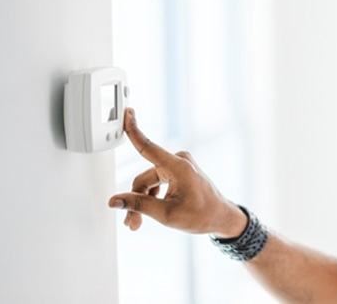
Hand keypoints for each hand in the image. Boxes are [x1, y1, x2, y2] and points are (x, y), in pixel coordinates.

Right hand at [108, 108, 246, 237]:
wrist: (220, 218)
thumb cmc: (202, 215)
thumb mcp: (166, 213)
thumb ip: (138, 205)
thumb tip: (116, 201)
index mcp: (178, 166)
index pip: (148, 146)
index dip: (134, 129)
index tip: (127, 113)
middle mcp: (178, 161)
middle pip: (144, 178)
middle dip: (136, 200)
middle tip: (132, 222)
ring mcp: (179, 166)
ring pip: (149, 182)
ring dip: (142, 201)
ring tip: (137, 222)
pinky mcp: (179, 172)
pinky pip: (157, 182)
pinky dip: (151, 197)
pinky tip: (147, 212)